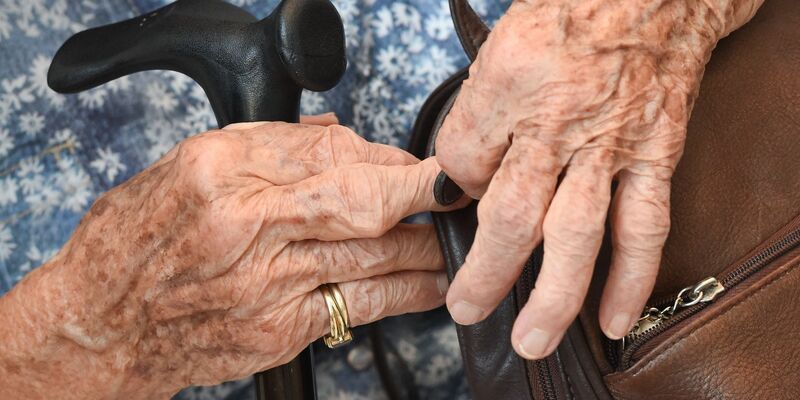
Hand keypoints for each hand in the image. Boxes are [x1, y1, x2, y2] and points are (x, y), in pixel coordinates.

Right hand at [0, 115, 463, 398]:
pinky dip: (406, 293)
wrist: (100, 323)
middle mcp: (244, 223)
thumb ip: (270, 147)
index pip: (327, 150)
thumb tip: (344, 142)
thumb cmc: (137, 242)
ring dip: (424, 244)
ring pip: (370, 254)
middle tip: (459, 191)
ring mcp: (264, 282)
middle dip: (420, 193)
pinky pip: (360, 306)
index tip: (413, 162)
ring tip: (455, 236)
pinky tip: (432, 284)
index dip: (384, 157)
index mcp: (219, 168)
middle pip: (358, 199)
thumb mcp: (188, 166)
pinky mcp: (278, 330)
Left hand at [436, 0, 762, 358]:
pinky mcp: (653, 157)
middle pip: (512, 213)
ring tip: (533, 339)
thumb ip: (477, 116)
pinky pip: (643, 227)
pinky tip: (613, 318)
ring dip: (553, 295)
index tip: (458, 201)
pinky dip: (630, 279)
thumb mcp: (501, 49)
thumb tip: (463, 180)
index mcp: (509, 86)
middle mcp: (557, 121)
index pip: (461, 159)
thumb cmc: (571, 17)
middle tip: (467, 308)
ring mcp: (609, 145)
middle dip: (486, 270)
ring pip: (576, 234)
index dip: (453, 190)